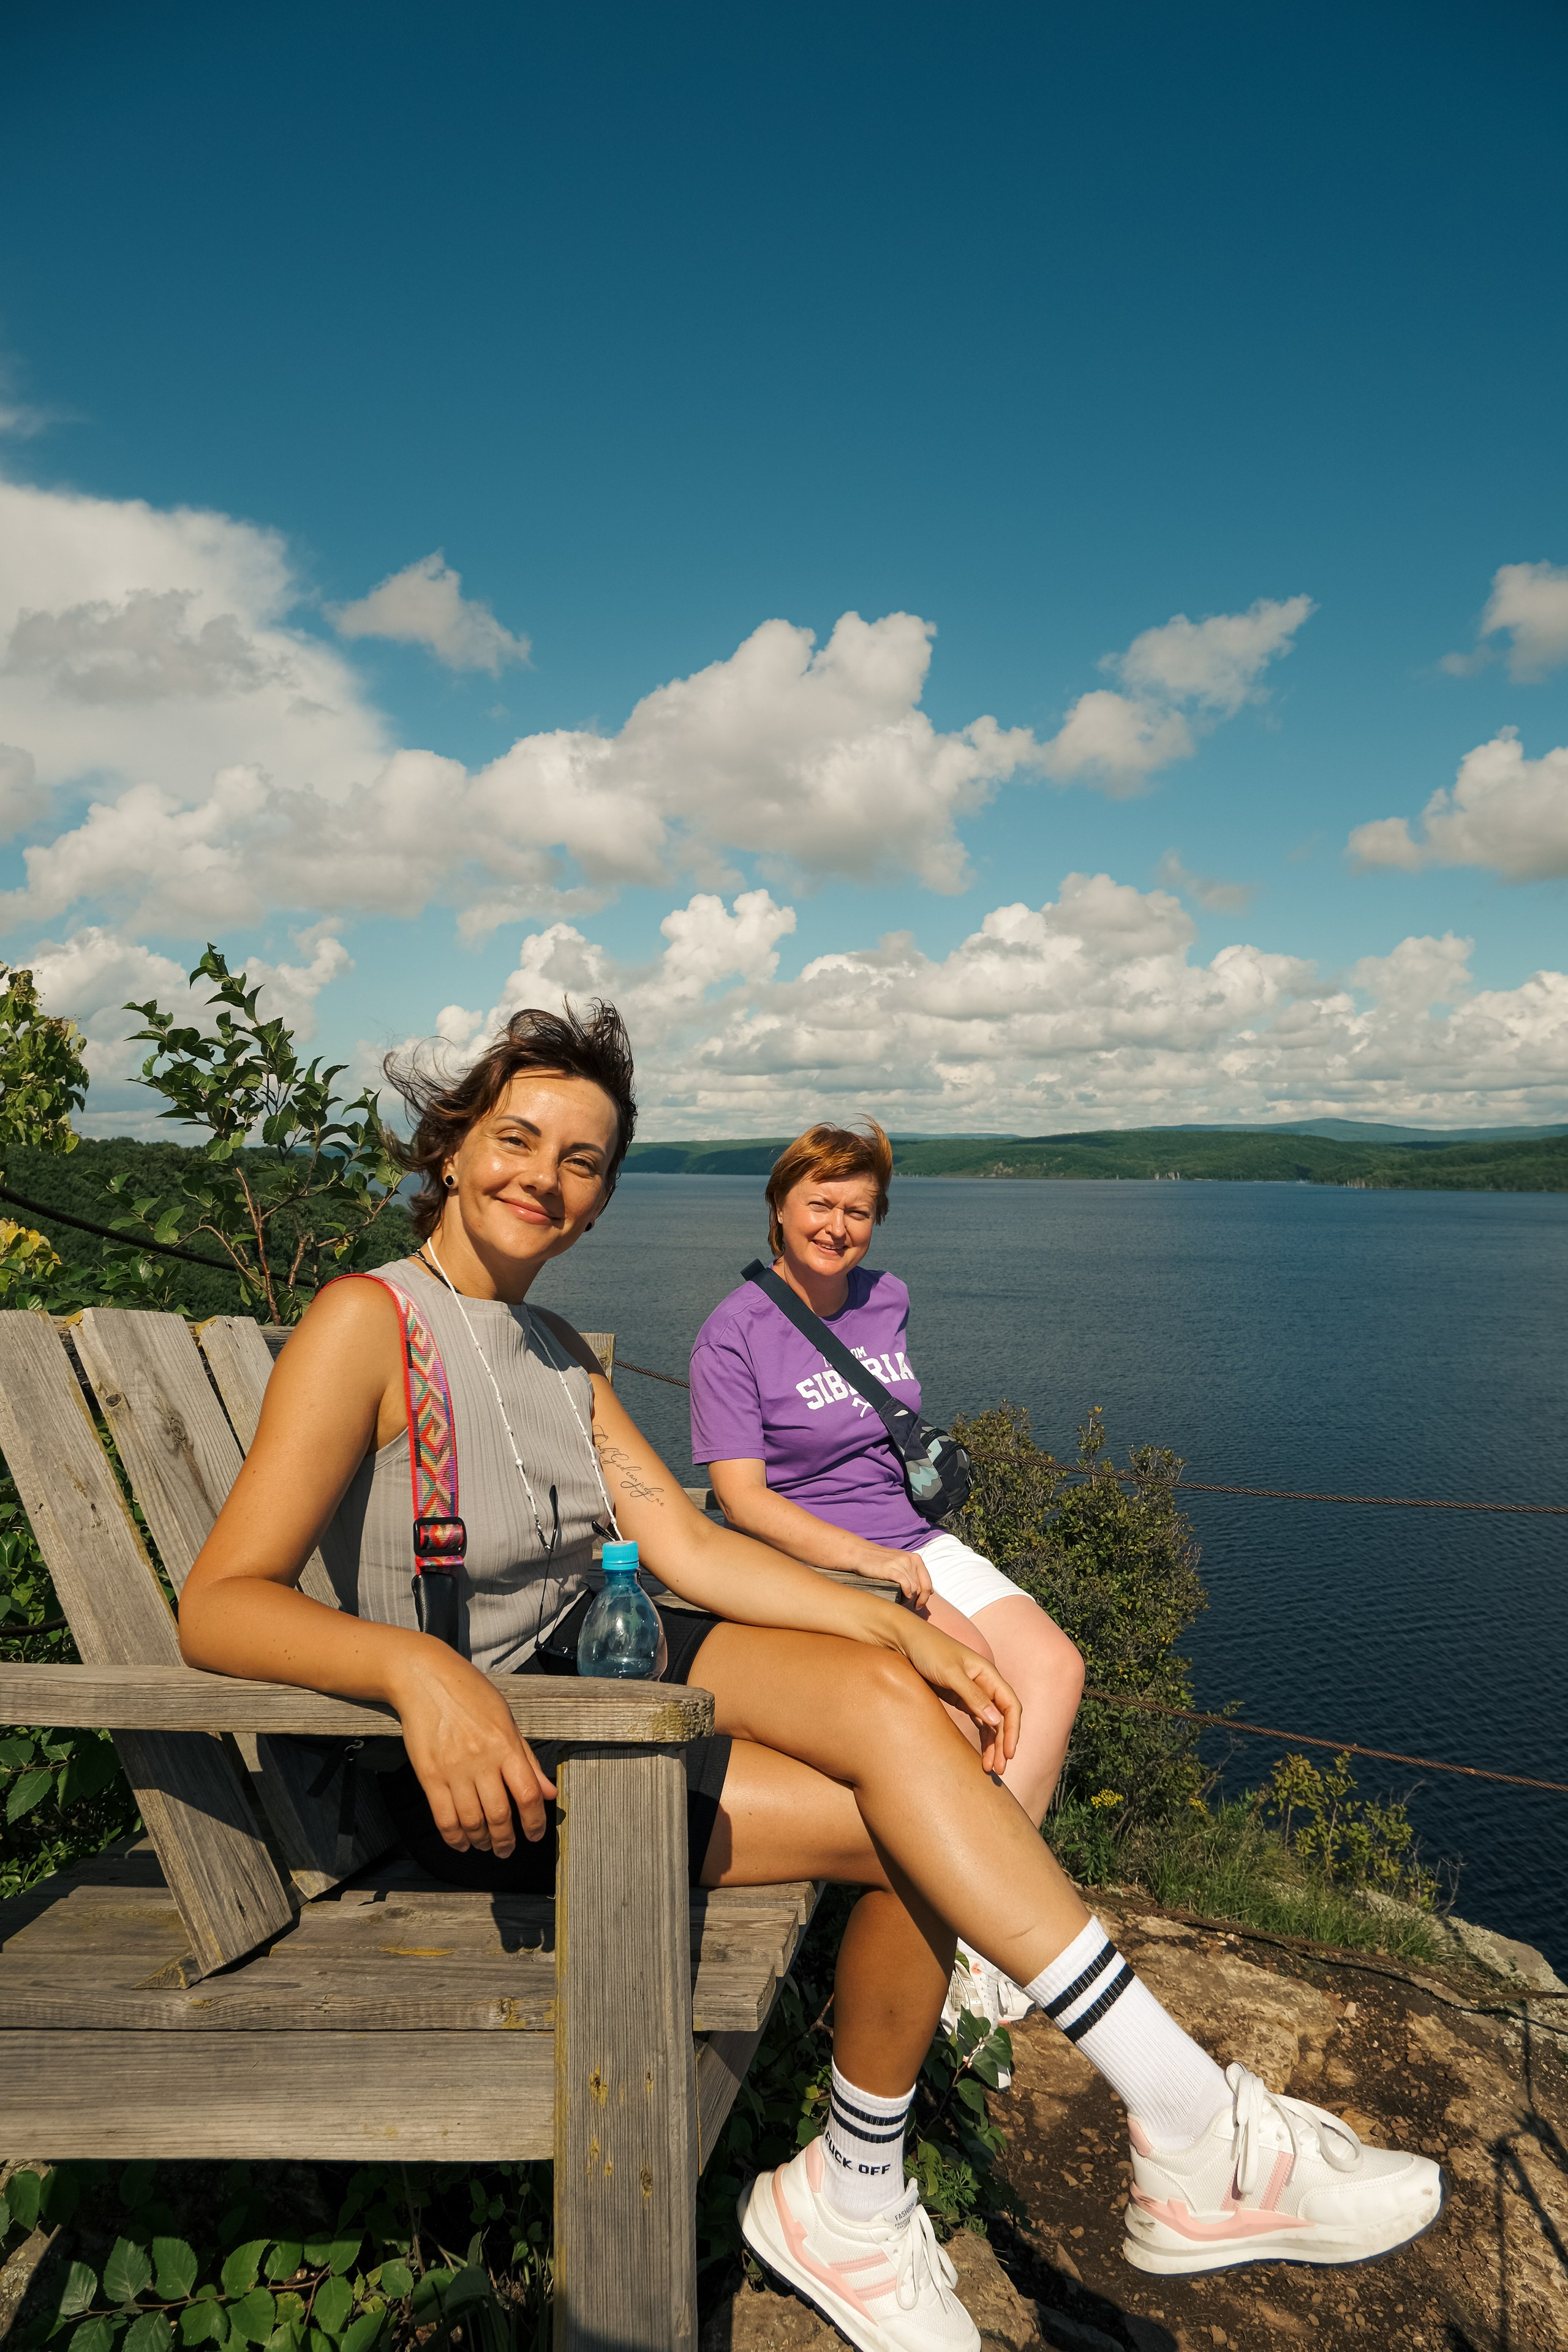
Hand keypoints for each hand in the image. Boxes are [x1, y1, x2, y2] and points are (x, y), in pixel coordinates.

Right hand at [389, 1643, 555, 1856]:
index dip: (534, 1822)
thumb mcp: (506, 1718)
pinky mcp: (429, 1775)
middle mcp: (482, 1760)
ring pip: (472, 1821)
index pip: (527, 1794)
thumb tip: (549, 1791)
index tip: (534, 1835)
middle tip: (507, 1850)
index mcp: (506, 1744)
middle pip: (499, 1815)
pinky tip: (461, 1843)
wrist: (425, 1678)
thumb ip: (527, 1758)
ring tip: (486, 1846)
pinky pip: (444, 1817)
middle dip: (506, 1840)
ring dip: (481, 1841)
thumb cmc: (469, 1693)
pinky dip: (454, 1837)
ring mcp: (454, 1769)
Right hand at [852, 1545, 933, 1603]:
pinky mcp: (890, 1569)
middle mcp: (910, 1560)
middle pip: (921, 1587)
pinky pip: (906, 1585)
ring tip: (901, 1601)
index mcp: (915, 1559)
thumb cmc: (881, 1562)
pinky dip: (906, 1594)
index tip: (919, 1605)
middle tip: (910, 1606)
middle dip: (917, 1600)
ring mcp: (900, 1564)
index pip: (928, 1582)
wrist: (861, 1554)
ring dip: (909, 1598)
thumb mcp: (901, 1564)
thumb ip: (915, 1574)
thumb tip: (930, 1591)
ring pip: (914, 1588)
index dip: (925, 1597)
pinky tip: (901, 1596)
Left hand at [887, 1612, 1020, 1777]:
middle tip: (998, 1770)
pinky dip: (981, 1738)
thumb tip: (995, 1720)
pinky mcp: (960, 1699)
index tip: (1009, 1752)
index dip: (1013, 1730)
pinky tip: (980, 1755)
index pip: (1010, 1706)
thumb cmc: (928, 1650)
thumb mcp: (950, 1672)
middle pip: (1002, 1718)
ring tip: (989, 1769)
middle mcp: (985, 1684)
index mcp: (988, 1674)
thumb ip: (972, 1695)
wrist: (904, 1640)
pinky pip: (977, 1721)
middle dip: (1002, 1744)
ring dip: (992, 1745)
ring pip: (990, 1723)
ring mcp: (973, 1692)